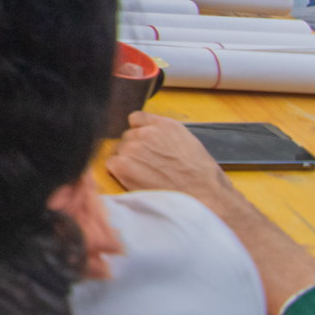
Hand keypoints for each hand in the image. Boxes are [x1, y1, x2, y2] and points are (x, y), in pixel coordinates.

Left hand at [107, 113, 230, 203]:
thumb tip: (155, 142)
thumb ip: (166, 137)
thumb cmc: (202, 176)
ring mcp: (132, 148)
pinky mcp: (123, 165)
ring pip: (119, 151)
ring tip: (144, 176)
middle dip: (134, 149)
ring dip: (127, 161)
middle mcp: (145, 133)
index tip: (143, 143)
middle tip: (147, 166)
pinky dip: (119, 172)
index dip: (139, 131)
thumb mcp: (188, 144)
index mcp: (164, 125)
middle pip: (127, 137)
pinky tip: (134, 180)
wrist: (202, 195)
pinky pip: (111, 164)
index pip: (137, 119)